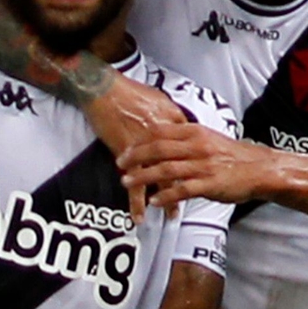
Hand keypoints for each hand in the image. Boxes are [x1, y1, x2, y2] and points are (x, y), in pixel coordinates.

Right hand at [85, 76, 189, 221]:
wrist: (105, 91)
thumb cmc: (130, 91)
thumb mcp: (160, 98)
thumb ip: (172, 114)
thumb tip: (181, 124)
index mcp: (173, 123)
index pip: (190, 147)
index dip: (196, 163)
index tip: (202, 174)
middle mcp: (164, 139)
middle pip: (181, 168)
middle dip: (189, 186)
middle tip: (197, 200)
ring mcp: (146, 150)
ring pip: (161, 180)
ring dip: (167, 199)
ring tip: (172, 215)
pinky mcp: (127, 157)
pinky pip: (134, 185)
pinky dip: (137, 202)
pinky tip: (139, 217)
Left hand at [120, 124, 272, 208]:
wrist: (260, 169)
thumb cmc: (233, 156)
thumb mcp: (210, 138)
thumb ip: (187, 138)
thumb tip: (164, 139)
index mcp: (196, 132)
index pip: (160, 132)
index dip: (139, 140)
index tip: (125, 148)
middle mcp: (197, 146)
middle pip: (158, 149)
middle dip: (135, 157)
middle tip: (120, 164)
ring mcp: (203, 165)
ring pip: (166, 170)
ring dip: (144, 176)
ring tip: (127, 182)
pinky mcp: (209, 184)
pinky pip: (183, 190)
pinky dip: (166, 196)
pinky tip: (153, 201)